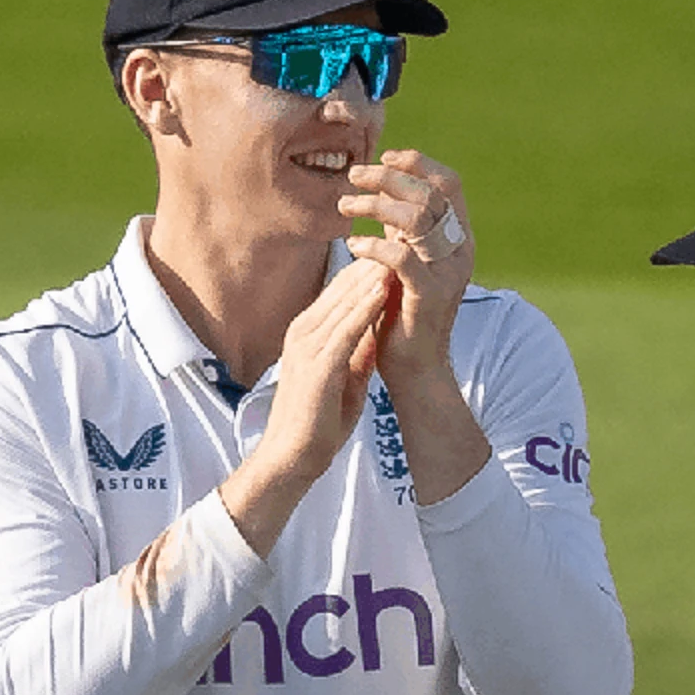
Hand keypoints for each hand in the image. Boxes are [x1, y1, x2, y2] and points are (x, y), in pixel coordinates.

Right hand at [217, 256, 394, 548]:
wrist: (294, 455)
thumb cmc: (319, 421)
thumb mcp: (344, 377)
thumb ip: (356, 353)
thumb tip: (374, 334)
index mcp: (307, 334)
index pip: (339, 293)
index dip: (368, 272)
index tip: (397, 253)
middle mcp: (303, 332)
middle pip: (341, 289)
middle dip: (372, 264)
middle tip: (401, 239)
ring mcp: (307, 347)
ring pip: (344, 302)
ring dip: (372, 278)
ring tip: (399, 253)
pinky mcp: (317, 364)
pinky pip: (346, 328)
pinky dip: (366, 308)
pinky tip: (385, 289)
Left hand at [338, 148, 473, 388]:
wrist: (415, 365)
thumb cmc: (403, 310)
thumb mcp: (408, 259)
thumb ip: (405, 228)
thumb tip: (386, 187)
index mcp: (459, 236)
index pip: (448, 182)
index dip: (416, 162)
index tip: (382, 157)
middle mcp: (460, 250)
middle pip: (430, 193)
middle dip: (387, 178)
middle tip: (352, 176)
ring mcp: (448, 273)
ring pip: (416, 219)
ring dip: (374, 205)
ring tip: (344, 207)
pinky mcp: (428, 295)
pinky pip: (401, 258)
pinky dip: (372, 246)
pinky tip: (352, 247)